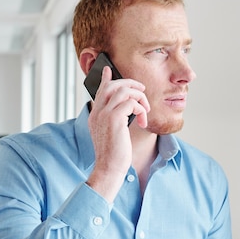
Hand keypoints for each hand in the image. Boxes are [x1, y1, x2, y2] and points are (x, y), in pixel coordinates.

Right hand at [87, 66, 147, 201]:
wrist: (109, 168)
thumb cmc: (113, 155)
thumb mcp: (111, 134)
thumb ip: (115, 119)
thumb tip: (126, 109)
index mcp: (94, 115)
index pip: (99, 91)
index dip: (106, 79)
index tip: (108, 70)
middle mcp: (97, 112)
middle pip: (113, 86)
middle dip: (131, 85)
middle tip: (142, 92)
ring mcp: (104, 114)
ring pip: (124, 91)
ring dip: (139, 98)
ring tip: (144, 110)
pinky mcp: (114, 119)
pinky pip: (130, 103)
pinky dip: (140, 109)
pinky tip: (142, 121)